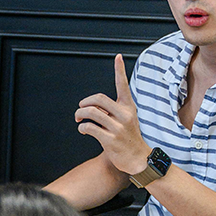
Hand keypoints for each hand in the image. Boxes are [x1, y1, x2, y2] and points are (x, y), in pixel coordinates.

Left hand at [74, 54, 149, 176]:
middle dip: (84, 103)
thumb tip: (91, 106)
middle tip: (80, 109)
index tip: (118, 56)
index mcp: (128, 107)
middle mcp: (124, 115)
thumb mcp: (125, 119)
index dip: (119, 70)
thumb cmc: (127, 137)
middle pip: (98, 98)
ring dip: (79, 115)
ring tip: (78, 119)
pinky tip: (83, 130)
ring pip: (91, 113)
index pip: (123, 85)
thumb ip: (110, 110)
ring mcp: (118, 127)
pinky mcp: (110, 140)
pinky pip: (89, 128)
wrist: (137, 160)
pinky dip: (82, 128)